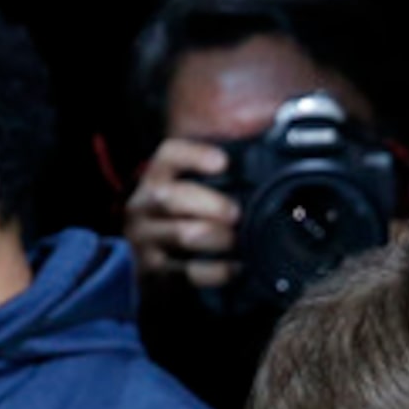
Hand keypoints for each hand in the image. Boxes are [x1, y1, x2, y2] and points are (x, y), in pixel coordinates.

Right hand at [125, 138, 244, 289]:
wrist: (141, 267)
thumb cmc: (176, 222)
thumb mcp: (186, 193)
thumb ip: (220, 173)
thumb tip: (266, 135)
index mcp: (154, 179)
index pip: (168, 155)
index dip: (195, 155)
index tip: (223, 162)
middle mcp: (143, 206)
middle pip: (172, 197)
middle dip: (212, 204)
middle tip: (237, 214)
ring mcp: (145, 240)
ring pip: (184, 234)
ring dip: (219, 238)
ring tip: (237, 241)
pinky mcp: (152, 273)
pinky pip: (190, 272)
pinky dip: (219, 271)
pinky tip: (235, 268)